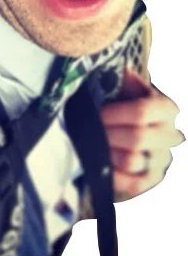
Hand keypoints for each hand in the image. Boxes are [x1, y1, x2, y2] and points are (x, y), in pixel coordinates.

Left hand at [100, 70, 183, 200]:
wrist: (116, 127)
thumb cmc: (115, 102)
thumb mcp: (119, 85)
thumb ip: (119, 77)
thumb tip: (118, 72)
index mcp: (165, 108)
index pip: (143, 112)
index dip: (115, 114)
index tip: (97, 113)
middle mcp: (170, 135)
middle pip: (137, 138)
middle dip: (106, 134)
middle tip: (85, 130)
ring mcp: (161, 160)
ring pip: (132, 161)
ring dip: (106, 152)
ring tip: (88, 143)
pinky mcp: (149, 181)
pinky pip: (131, 183)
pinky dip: (111, 173)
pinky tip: (97, 162)